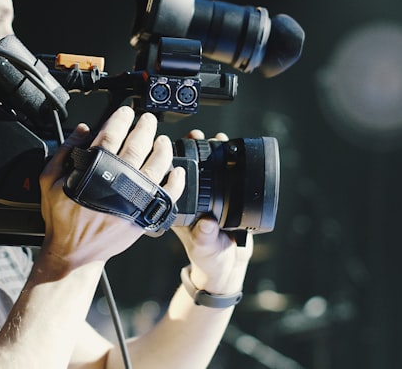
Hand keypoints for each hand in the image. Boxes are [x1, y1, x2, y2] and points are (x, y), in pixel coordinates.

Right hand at [38, 106, 185, 273]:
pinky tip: (176, 171)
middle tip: (148, 119)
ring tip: (162, 140)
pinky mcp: (144, 215)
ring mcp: (133, 199)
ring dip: (162, 149)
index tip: (126, 112)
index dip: (120, 119)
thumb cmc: (62, 219)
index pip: (111, 135)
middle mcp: (117, 182)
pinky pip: (167, 194)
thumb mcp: (49, 180)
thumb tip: (82, 130)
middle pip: (138, 145)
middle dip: (145, 128)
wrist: (74, 253)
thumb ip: (64, 152)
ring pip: (156, 166)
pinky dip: (175, 181)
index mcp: (93, 170)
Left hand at [171, 129, 253, 294]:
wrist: (227, 266)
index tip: (178, 150)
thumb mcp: (206, 249)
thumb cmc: (209, 260)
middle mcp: (189, 201)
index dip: (172, 162)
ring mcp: (205, 198)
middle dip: (192, 149)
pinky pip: (222, 176)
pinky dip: (225, 162)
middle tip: (197, 135)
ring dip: (210, 151)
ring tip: (217, 138)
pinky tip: (229, 149)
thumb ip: (206, 238)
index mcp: (179, 210)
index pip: (171, 180)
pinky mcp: (222, 199)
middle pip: (187, 169)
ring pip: (205, 169)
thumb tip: (207, 224)